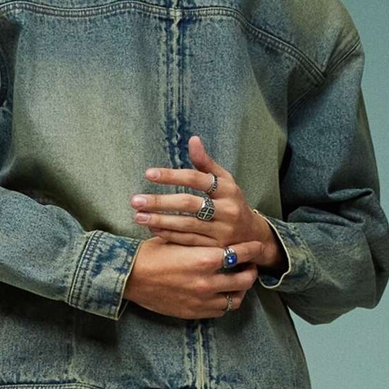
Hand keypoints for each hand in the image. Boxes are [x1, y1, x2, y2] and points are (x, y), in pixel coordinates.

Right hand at [123, 237, 265, 318]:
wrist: (129, 277)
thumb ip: (202, 239)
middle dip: (251, 271)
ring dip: (240, 290)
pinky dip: (225, 303)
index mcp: (205, 259)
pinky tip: (221, 294)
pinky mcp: (193, 312)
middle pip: (244, 280)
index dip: (252, 249)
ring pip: (235, 299)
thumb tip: (219, 232)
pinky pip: (219, 311)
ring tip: (238, 282)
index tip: (257, 246)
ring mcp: (201, 301)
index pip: (241, 253)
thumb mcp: (178, 238)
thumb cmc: (151, 254)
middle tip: (249, 266)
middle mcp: (207, 282)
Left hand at [131, 133, 280, 268]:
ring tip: (138, 216)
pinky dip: (169, 235)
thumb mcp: (226, 181)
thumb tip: (192, 139)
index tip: (149, 174)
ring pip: (186, 225)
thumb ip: (206, 163)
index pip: (197, 179)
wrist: (253, 237)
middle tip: (135, 200)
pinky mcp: (215, 249)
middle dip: (160, 202)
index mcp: (228, 190)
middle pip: (189, 204)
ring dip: (160, 221)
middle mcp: (226, 210)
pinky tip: (152, 229)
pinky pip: (188, 241)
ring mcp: (221, 232)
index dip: (172, 176)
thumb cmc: (233, 202)